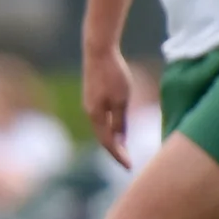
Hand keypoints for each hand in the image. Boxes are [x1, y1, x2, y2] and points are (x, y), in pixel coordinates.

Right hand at [81, 40, 131, 164]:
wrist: (98, 51)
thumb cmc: (112, 75)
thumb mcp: (121, 100)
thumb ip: (120, 121)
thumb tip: (120, 140)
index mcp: (96, 116)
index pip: (108, 143)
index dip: (118, 156)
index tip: (129, 166)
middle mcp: (90, 113)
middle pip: (102, 138)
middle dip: (114, 151)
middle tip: (127, 162)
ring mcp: (89, 104)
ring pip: (101, 128)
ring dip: (112, 140)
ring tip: (124, 149)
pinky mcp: (92, 96)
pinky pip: (100, 118)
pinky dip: (109, 128)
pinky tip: (117, 128)